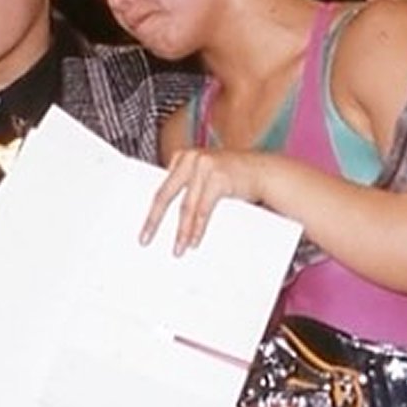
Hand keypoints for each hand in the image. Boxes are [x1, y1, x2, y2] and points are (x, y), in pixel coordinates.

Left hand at [141, 148, 264, 255]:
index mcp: (182, 158)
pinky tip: (194, 241)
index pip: (161, 188)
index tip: (143, 228)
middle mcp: (190, 158)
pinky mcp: (218, 177)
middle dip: (155, 221)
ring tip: (177, 248)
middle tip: (145, 239)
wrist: (263, 171)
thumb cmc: (232, 176)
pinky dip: (198, 228)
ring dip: (181, 231)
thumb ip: (187, 186)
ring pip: (186, 206)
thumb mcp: (204, 177)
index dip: (151, 210)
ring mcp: (204, 166)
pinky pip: (203, 209)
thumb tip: (162, 214)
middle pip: (165, 195)